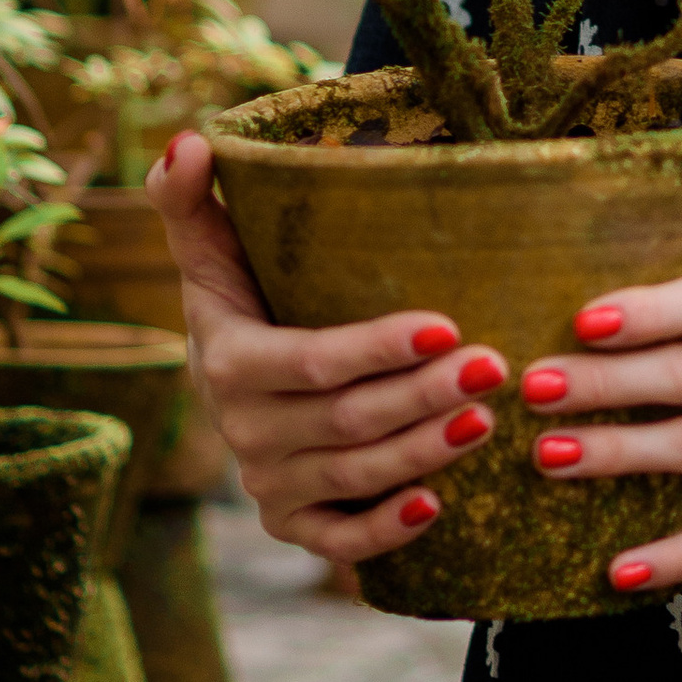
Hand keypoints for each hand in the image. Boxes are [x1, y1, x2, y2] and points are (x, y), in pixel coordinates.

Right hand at [145, 133, 506, 564]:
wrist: (234, 372)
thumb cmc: (242, 290)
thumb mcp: (211, 243)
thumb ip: (192, 194)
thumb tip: (188, 140)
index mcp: (228, 360)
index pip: (310, 362)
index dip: (376, 350)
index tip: (446, 325)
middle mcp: (243, 430)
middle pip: (346, 422)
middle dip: (422, 397)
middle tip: (493, 366)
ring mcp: (268, 481)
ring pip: (354, 477)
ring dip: (422, 452)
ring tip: (487, 418)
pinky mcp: (292, 521)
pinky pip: (339, 540)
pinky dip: (386, 529)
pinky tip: (439, 504)